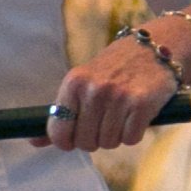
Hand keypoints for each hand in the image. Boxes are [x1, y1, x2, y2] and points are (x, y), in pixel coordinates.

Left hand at [41, 34, 182, 153]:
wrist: (156, 48)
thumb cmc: (115, 69)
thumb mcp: (83, 82)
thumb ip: (61, 112)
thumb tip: (33, 141)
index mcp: (73, 82)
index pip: (59, 132)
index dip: (67, 141)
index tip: (76, 137)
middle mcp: (94, 89)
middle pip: (86, 143)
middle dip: (96, 139)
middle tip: (106, 122)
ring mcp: (118, 97)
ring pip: (109, 143)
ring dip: (116, 136)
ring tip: (122, 115)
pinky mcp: (142, 104)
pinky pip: (130, 139)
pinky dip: (134, 133)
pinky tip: (136, 115)